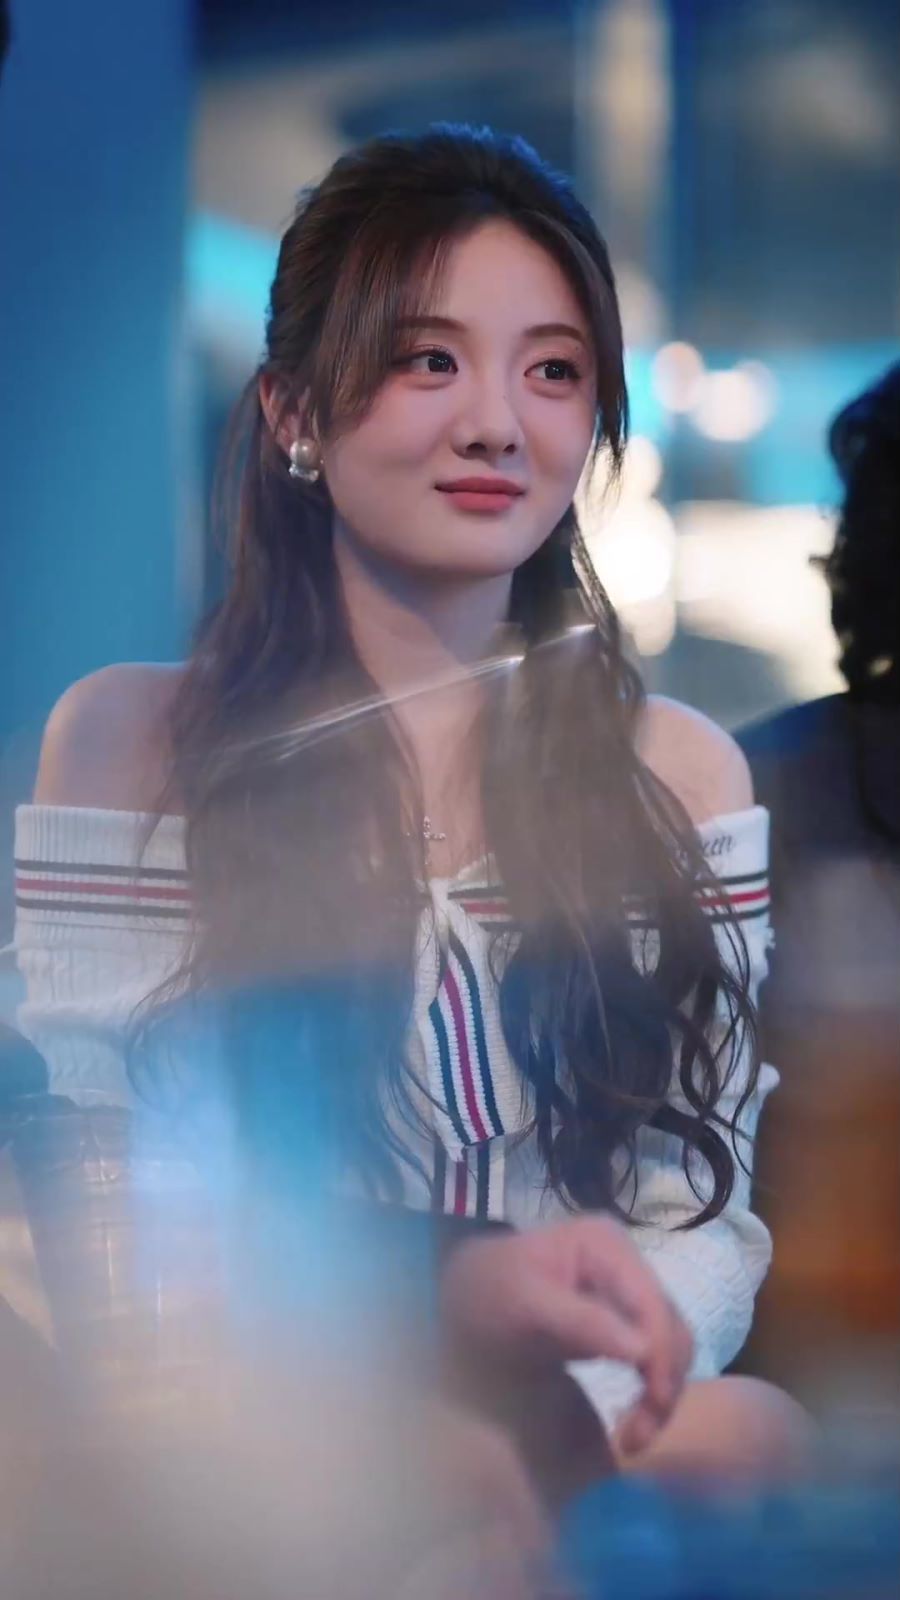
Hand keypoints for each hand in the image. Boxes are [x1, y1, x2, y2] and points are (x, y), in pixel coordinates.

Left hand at [440, 1215, 692, 1456]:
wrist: (462, 1296)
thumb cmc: (486, 1293)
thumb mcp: (523, 1305)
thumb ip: (581, 1322)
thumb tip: (642, 1350)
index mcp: (605, 1245)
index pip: (652, 1305)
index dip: (660, 1357)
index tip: (649, 1409)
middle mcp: (626, 1261)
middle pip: (669, 1326)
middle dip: (664, 1383)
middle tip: (636, 1437)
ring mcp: (626, 1288)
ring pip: (669, 1345)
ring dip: (662, 1393)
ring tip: (633, 1436)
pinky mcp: (622, 1317)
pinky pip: (653, 1355)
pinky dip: (651, 1389)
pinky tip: (632, 1418)